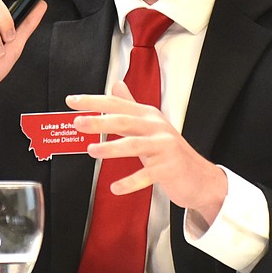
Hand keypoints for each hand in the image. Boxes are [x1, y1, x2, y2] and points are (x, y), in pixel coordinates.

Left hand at [68, 82, 228, 224]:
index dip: (93, 101)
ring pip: (135, 145)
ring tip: (92, 150)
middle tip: (77, 123)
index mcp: (148, 116)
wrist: (200, 178)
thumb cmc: (169, 152)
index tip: (71, 101)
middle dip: (99, 121)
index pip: (117, 104)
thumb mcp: (150, 125)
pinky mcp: (170, 168)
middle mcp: (156, 128)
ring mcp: (165, 147)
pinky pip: (147, 175)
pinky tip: (115, 187)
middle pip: (125, 120)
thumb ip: (131, 106)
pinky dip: (130, 182)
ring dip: (112, 148)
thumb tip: (116, 85)